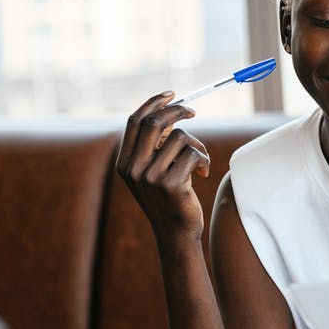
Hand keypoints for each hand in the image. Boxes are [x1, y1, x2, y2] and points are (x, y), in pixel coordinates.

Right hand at [115, 92, 210, 243]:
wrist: (176, 233)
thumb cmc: (170, 199)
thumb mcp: (155, 171)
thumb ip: (155, 147)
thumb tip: (170, 113)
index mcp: (124, 163)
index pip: (135, 122)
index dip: (153, 103)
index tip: (171, 95)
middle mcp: (133, 168)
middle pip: (155, 123)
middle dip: (177, 111)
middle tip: (193, 111)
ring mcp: (150, 177)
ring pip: (180, 138)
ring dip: (197, 145)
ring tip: (200, 161)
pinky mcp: (170, 184)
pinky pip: (193, 154)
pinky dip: (204, 159)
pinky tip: (203, 174)